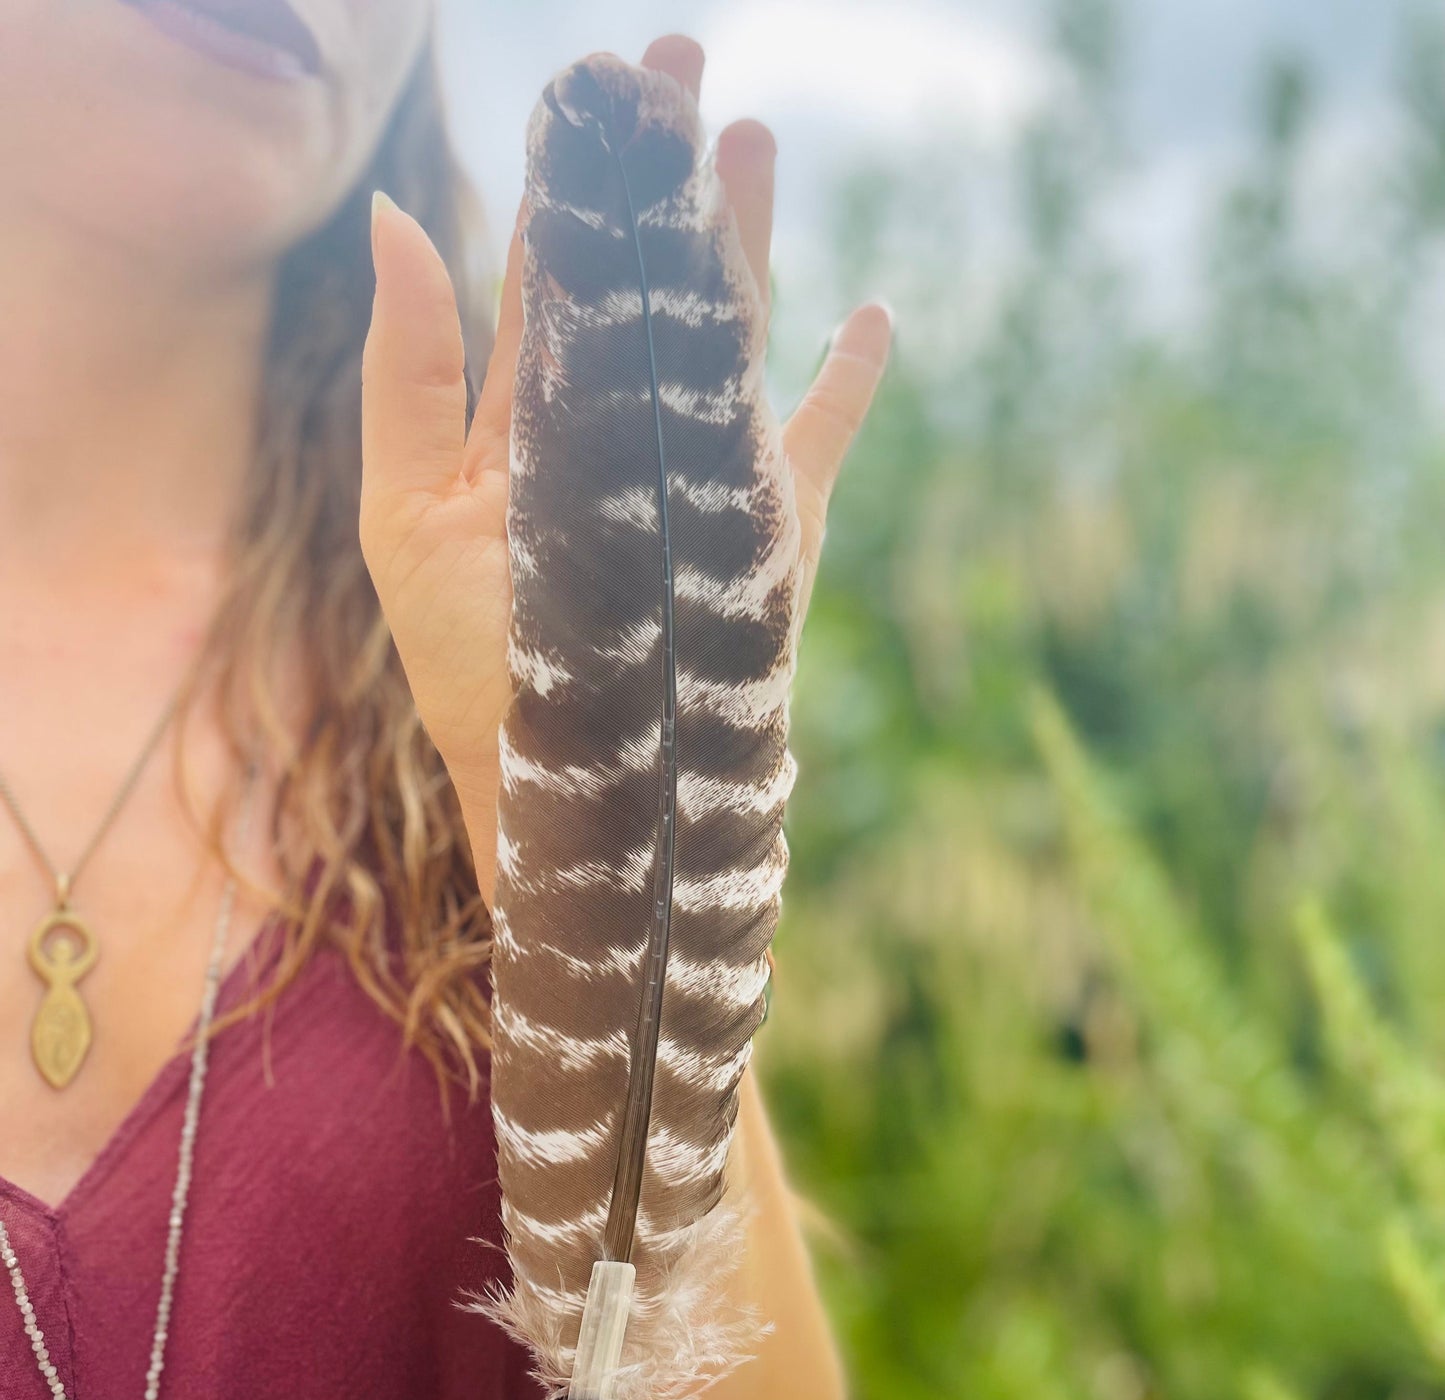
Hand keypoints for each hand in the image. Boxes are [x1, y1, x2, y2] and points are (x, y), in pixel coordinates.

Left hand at [359, 34, 892, 907]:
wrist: (565, 784)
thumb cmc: (471, 667)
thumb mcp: (405, 514)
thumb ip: (408, 369)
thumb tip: (394, 211)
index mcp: (528, 425)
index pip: (551, 279)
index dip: (567, 184)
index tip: (590, 90)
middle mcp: (621, 440)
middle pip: (648, 288)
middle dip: (662, 184)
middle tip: (682, 69)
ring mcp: (697, 484)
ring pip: (729, 340)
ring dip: (747, 243)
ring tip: (756, 144)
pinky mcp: (765, 534)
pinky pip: (815, 446)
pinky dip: (848, 388)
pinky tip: (872, 321)